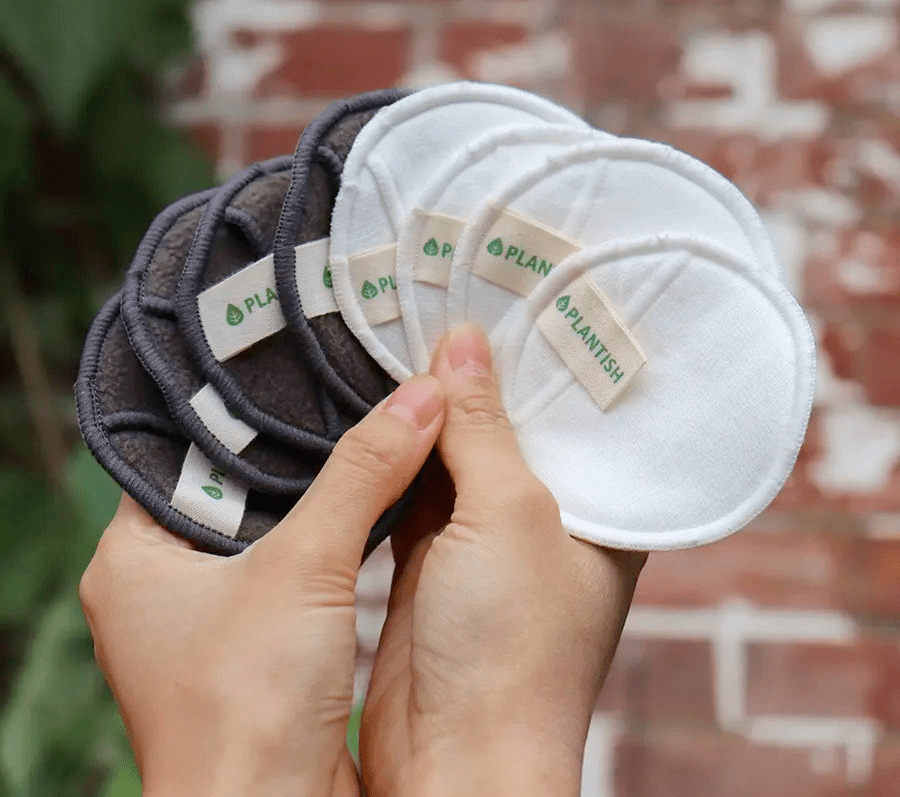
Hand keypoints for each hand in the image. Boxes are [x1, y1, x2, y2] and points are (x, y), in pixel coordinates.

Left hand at [79, 375, 444, 796]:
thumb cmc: (244, 714)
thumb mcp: (305, 567)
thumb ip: (362, 474)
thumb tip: (417, 400)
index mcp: (134, 556)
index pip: (186, 451)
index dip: (246, 411)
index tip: (301, 369)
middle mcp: (164, 585)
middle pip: (237, 487)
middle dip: (297, 449)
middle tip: (349, 392)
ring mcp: (211, 619)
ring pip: (272, 529)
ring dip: (321, 495)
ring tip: (368, 433)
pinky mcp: (258, 646)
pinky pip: (296, 567)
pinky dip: (332, 539)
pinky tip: (371, 505)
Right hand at [361, 324, 645, 796]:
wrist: (455, 762)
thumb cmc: (514, 645)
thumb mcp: (508, 513)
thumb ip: (484, 425)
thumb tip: (463, 339)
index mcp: (596, 509)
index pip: (572, 412)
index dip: (539, 356)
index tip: (505, 292)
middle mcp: (545, 522)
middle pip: (507, 429)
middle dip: (472, 377)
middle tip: (436, 299)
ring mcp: (483, 544)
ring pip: (454, 459)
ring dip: (428, 415)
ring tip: (400, 334)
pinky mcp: (430, 564)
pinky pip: (412, 493)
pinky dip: (396, 457)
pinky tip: (376, 409)